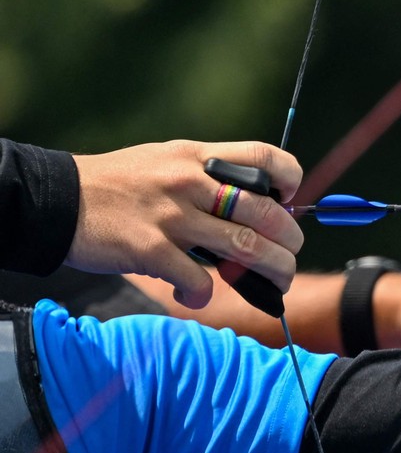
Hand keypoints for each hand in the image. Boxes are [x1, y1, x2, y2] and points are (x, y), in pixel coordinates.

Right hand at [68, 140, 302, 308]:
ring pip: (248, 248)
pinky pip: (200, 281)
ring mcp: (171, 216)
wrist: (57, 200)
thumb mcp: (165, 162)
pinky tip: (196, 295)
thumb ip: (209, 178)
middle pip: (267, 214)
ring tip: (274, 283)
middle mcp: (189, 182)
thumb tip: (260, 207)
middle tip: (288, 258)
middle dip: (290, 243)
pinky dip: (204, 295)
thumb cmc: (119, 186)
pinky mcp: (151, 250)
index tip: (291, 202)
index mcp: (197, 157)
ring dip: (272, 272)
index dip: (291, 180)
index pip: (265, 157)